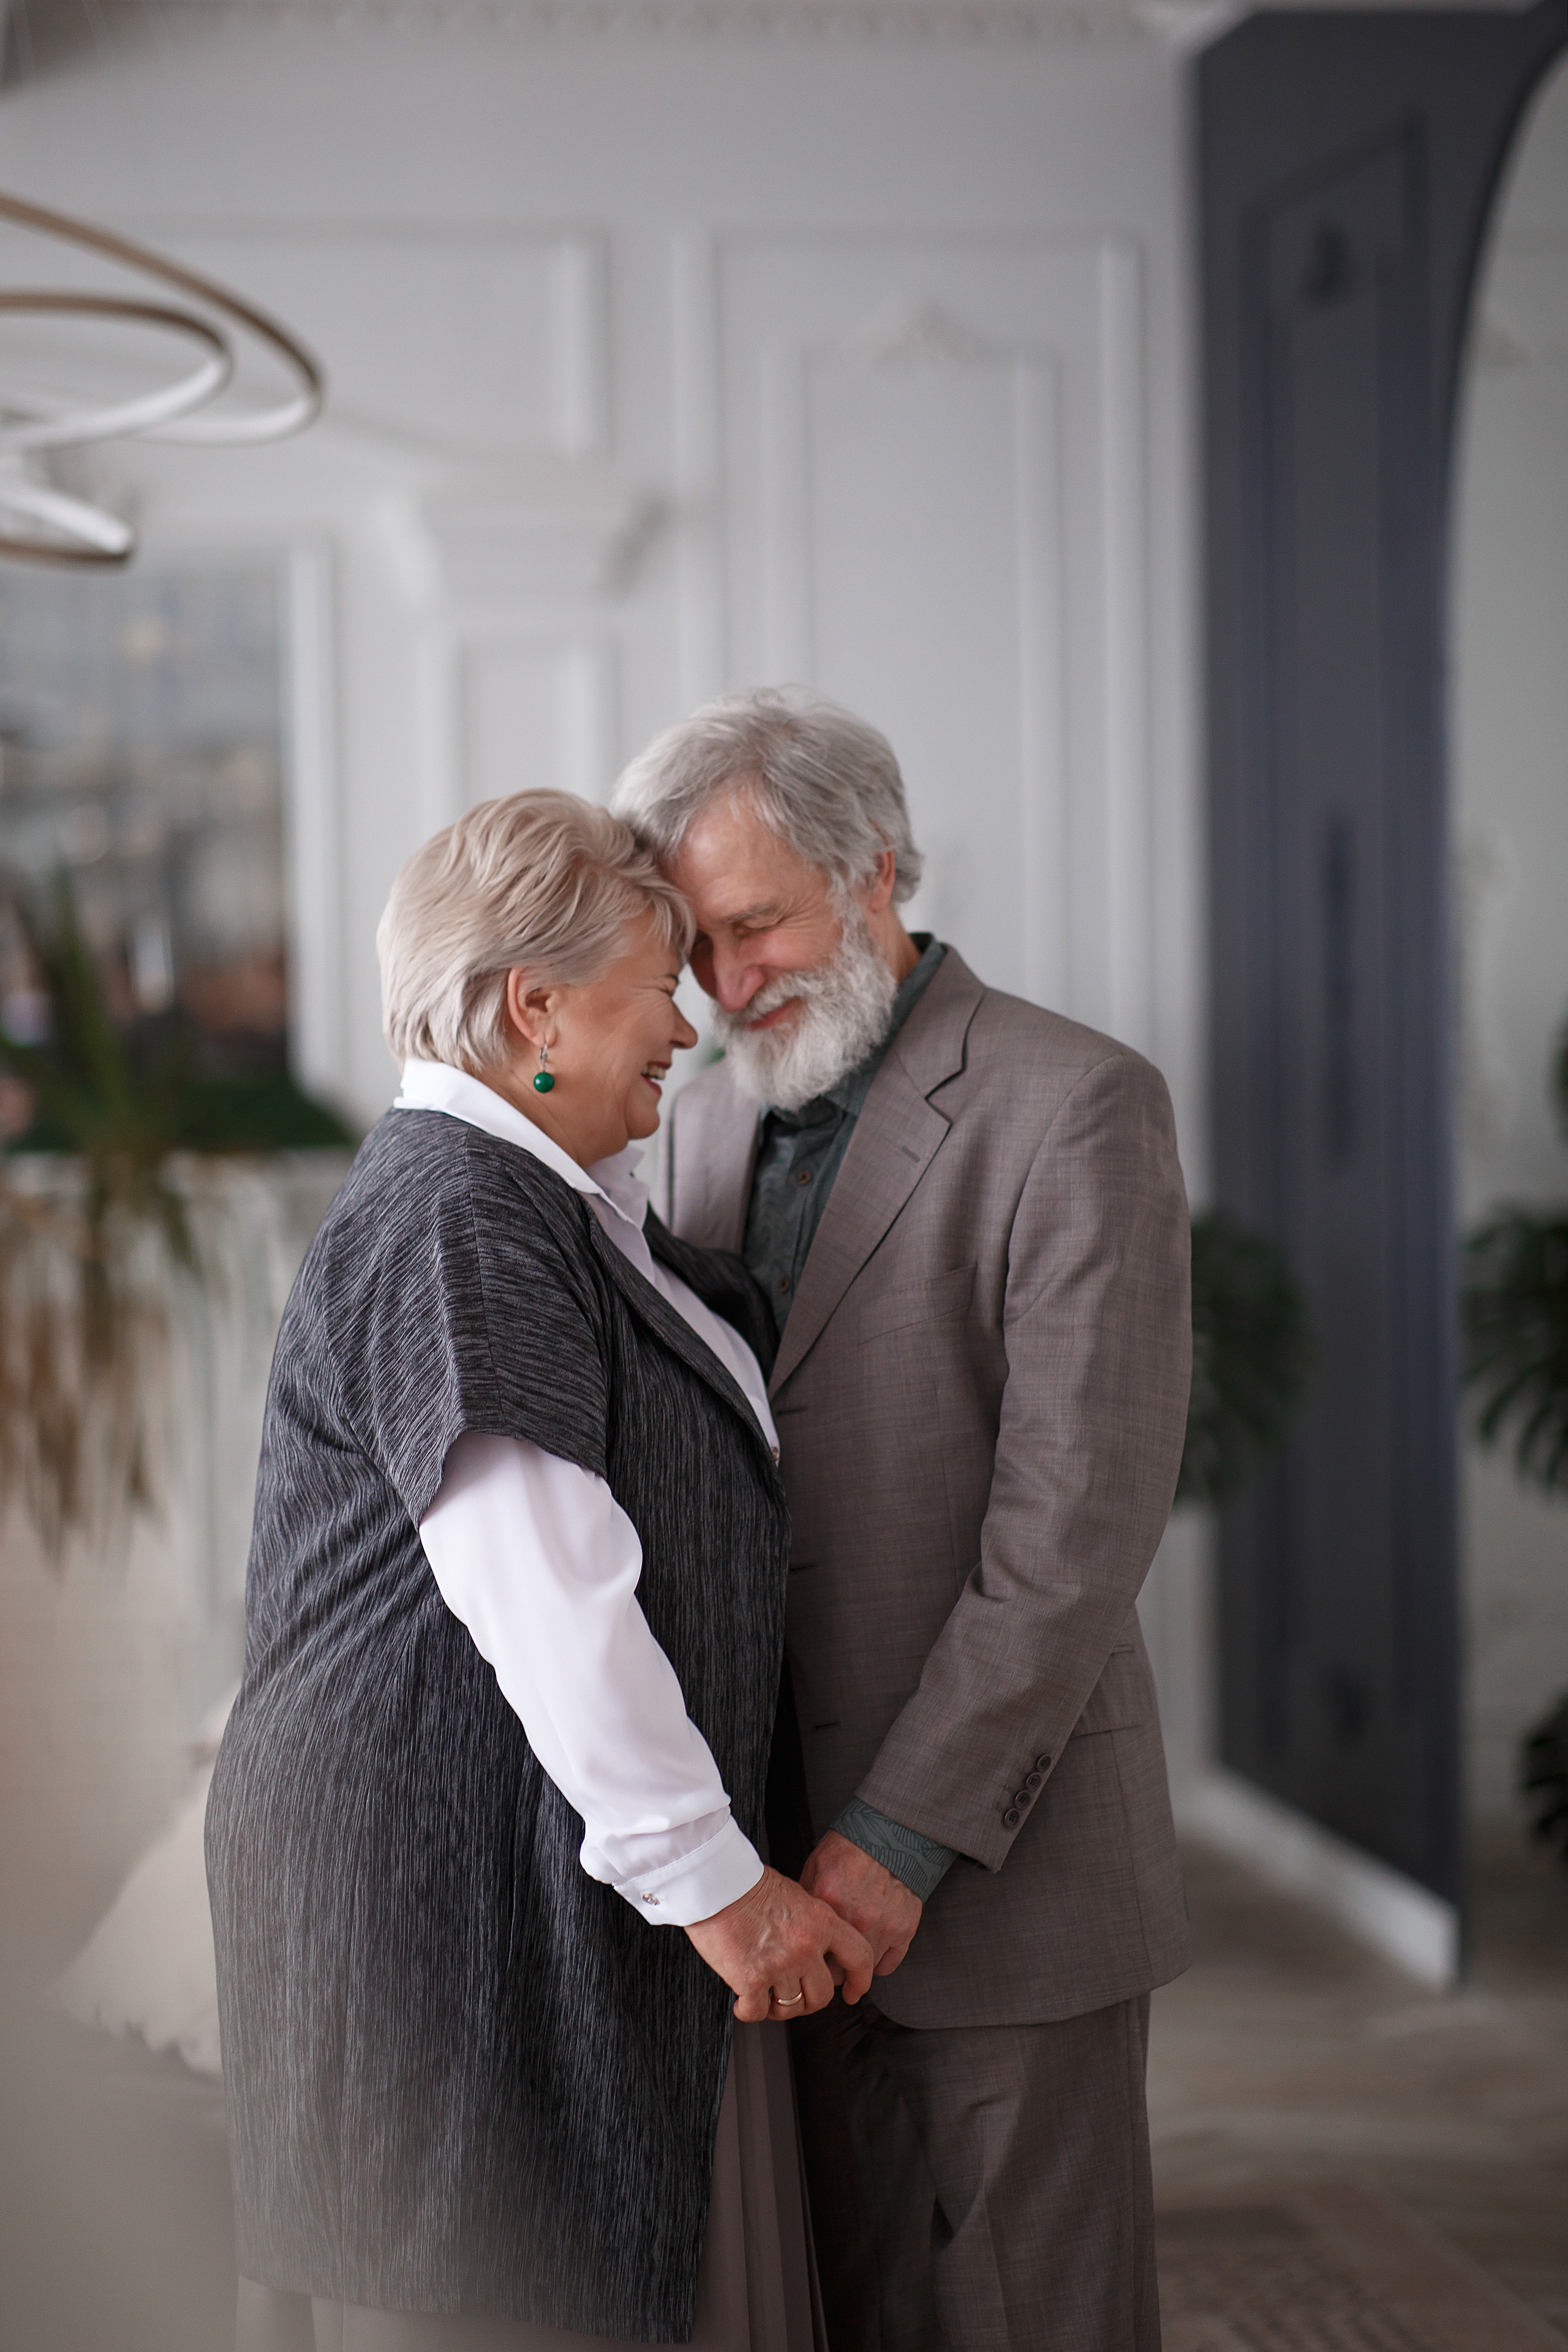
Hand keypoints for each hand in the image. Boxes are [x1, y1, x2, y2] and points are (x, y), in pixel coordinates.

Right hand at [685, 1865, 874, 2022]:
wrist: (716, 1882)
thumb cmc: (749, 1884)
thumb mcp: (796, 1895)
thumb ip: (813, 1923)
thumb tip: (817, 1947)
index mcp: (821, 1922)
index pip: (859, 1957)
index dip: (860, 1980)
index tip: (853, 1991)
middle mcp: (805, 1946)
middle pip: (822, 1994)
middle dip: (809, 2001)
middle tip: (797, 1995)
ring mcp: (779, 1965)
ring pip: (791, 2007)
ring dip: (779, 2007)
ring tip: (767, 1997)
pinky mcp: (750, 1979)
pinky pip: (757, 2012)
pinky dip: (749, 2011)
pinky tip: (743, 2002)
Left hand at [800, 1830, 922, 1977]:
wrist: (888, 1836)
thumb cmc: (848, 1851)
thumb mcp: (815, 1870)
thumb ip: (807, 1905)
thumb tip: (796, 1934)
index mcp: (830, 1904)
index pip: (814, 1956)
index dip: (812, 1961)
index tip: (812, 1962)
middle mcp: (858, 1919)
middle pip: (839, 1972)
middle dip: (832, 1969)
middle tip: (830, 1962)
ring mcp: (884, 1927)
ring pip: (863, 1971)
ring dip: (855, 1967)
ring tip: (850, 1957)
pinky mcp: (905, 1930)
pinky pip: (886, 1965)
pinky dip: (877, 1961)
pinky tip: (869, 1949)